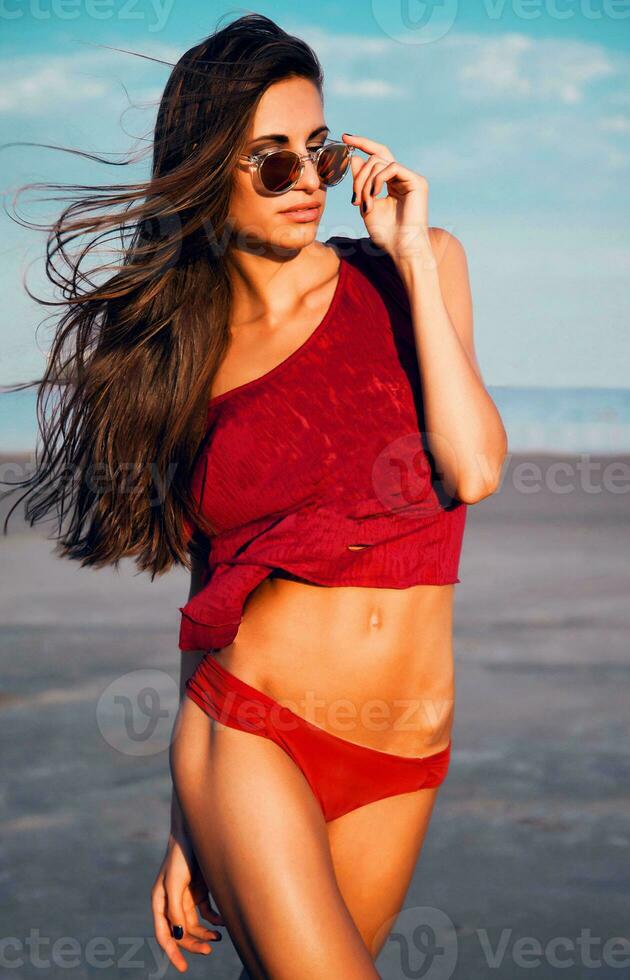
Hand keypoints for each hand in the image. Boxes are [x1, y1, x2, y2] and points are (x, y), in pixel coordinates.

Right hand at [151, 831, 225, 972]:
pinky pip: (206, 912)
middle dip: (193, 944)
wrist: (195, 831)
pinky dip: (213, 920)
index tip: (182, 968)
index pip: (164, 934)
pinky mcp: (199, 890)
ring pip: (194, 925)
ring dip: (204, 934)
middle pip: (181, 932)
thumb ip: (175, 910)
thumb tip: (178, 935)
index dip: (172, 953)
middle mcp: (171, 902)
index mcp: (160, 902)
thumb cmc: (181, 856)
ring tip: (218, 937)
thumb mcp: (176, 883)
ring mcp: (186, 896)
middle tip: (208, 950)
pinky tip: (222, 922)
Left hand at [343, 133, 431, 263]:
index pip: (377, 156)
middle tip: (352, 187)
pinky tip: (375, 195)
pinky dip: (378, 180)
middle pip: (377, 156)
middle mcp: (402, 177)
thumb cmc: (385, 233)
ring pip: (380, 163)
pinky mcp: (417, 181)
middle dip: (360, 165)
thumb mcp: (366, 205)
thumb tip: (354, 157)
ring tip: (364, 202)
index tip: (345, 137)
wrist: (401, 248)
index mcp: (391, 182)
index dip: (362, 144)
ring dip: (365, 182)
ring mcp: (410, 178)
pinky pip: (392, 167)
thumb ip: (360, 182)